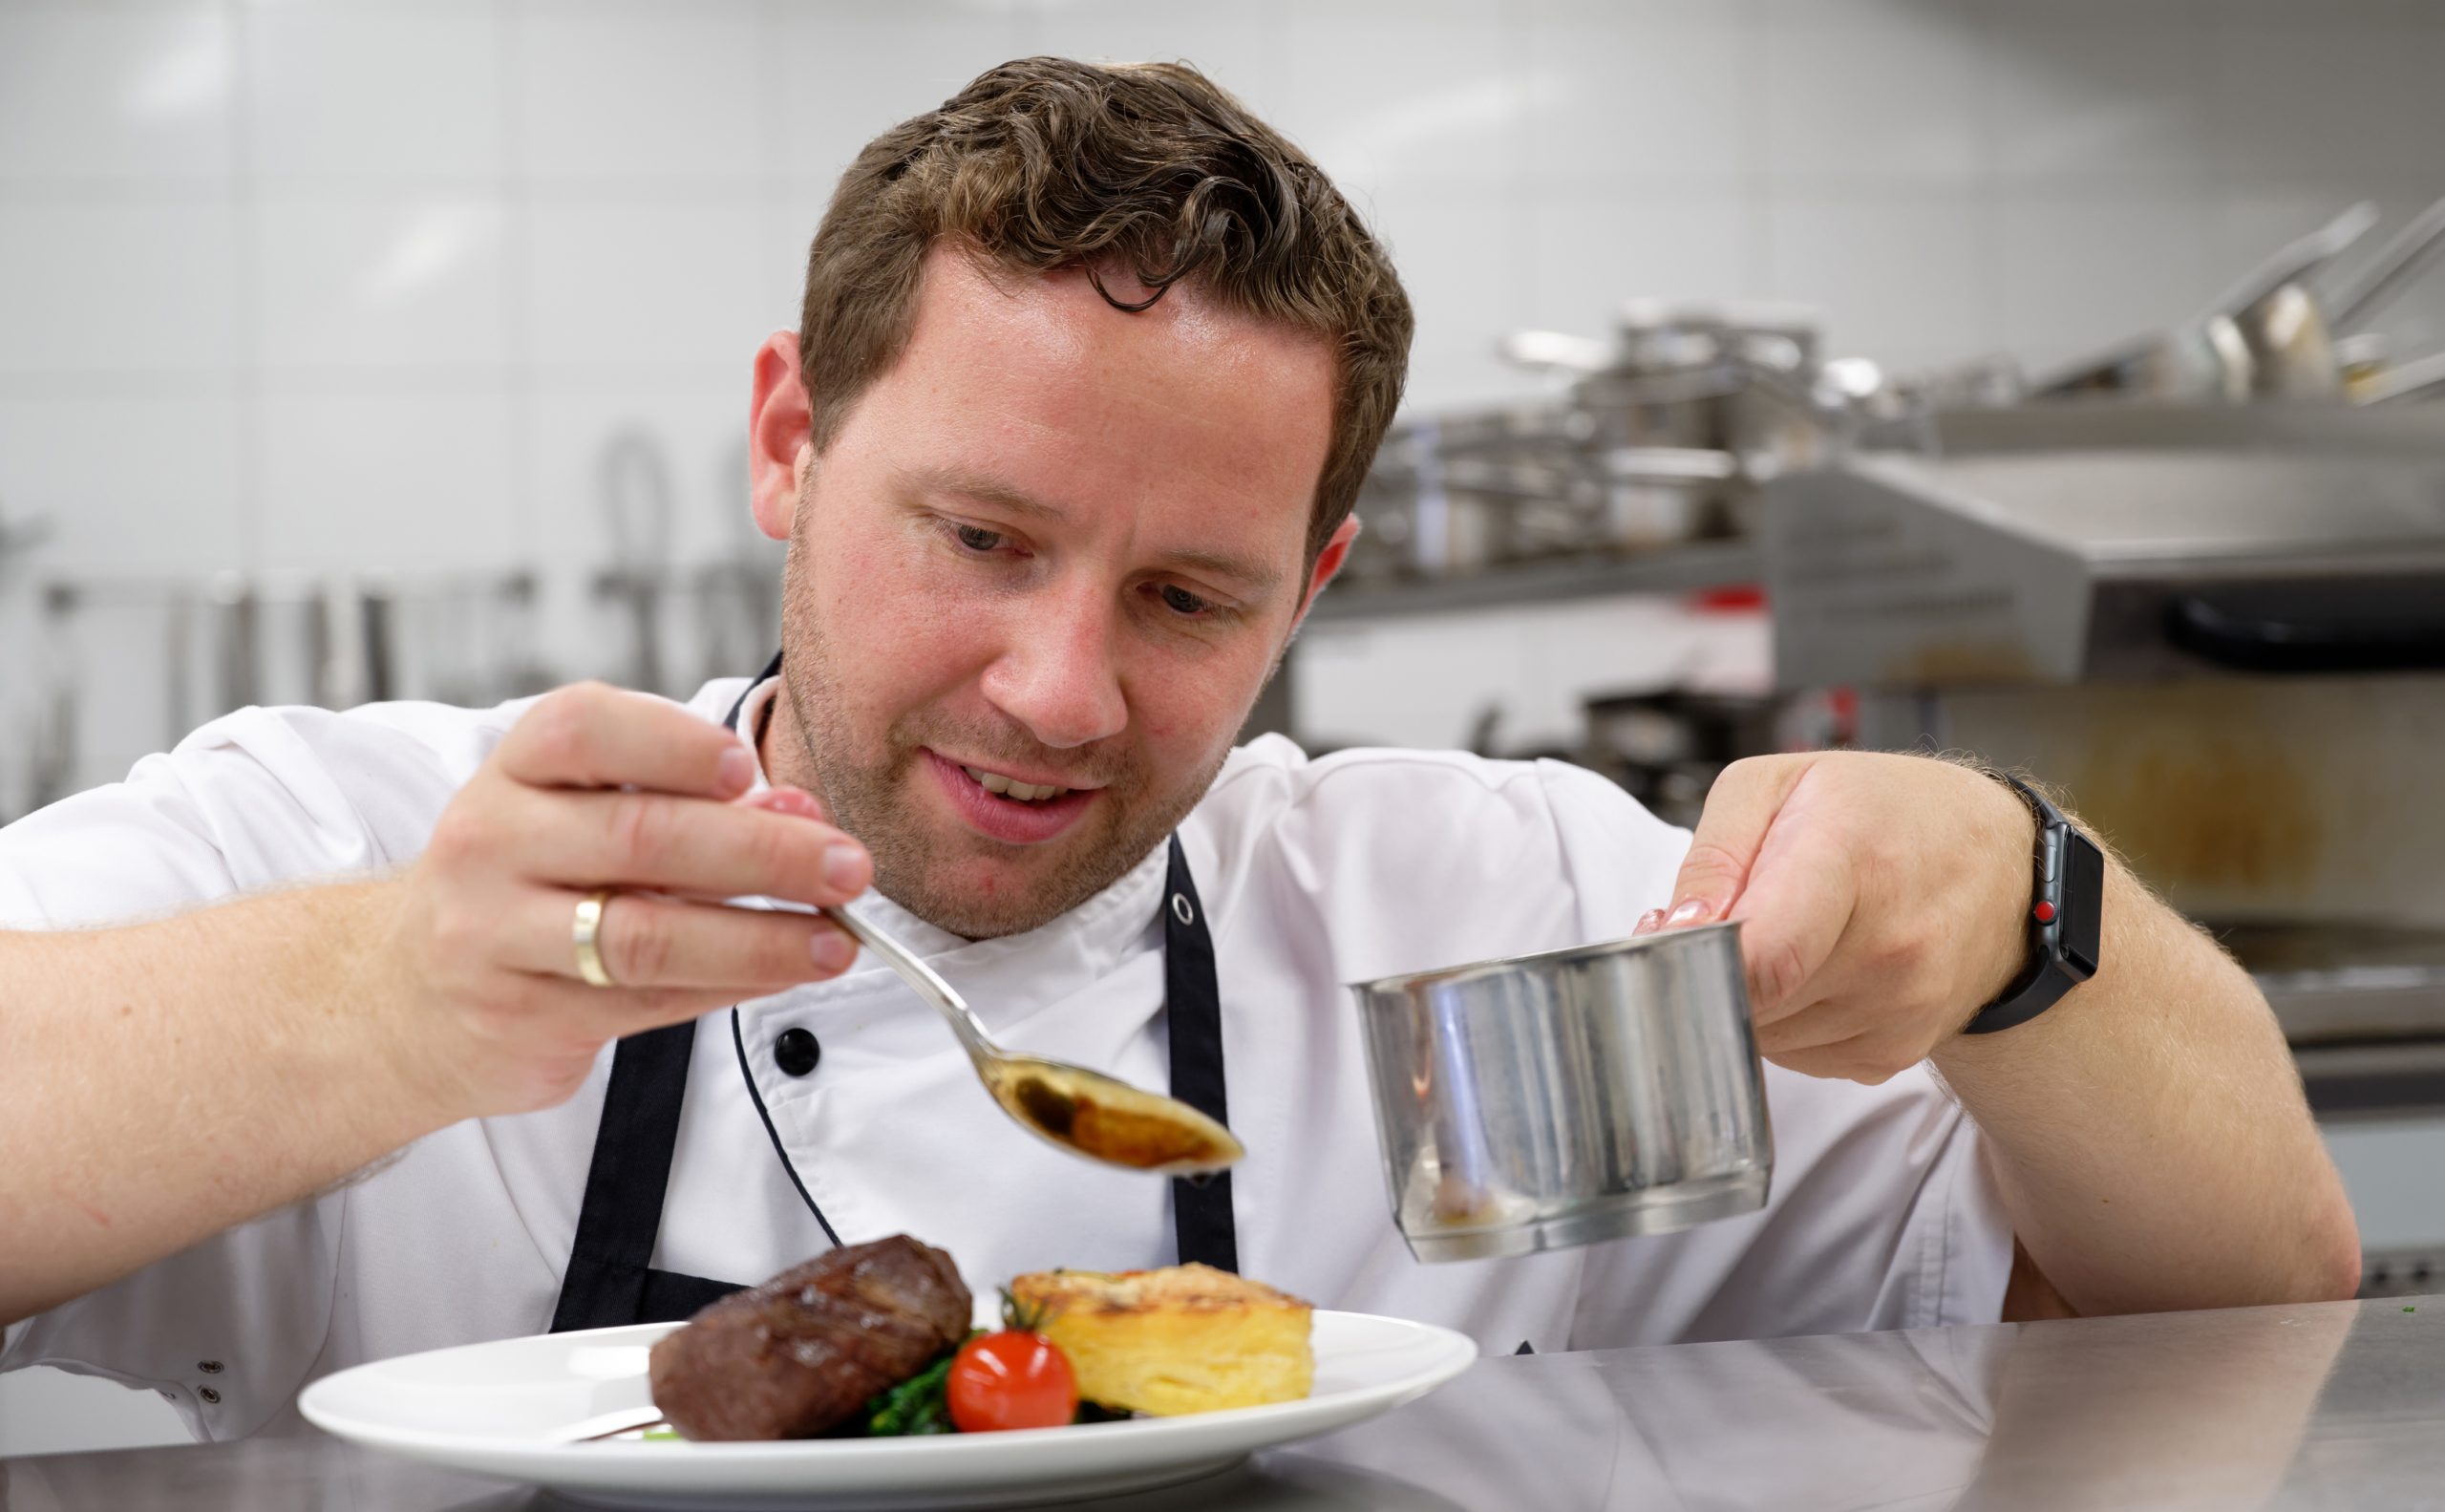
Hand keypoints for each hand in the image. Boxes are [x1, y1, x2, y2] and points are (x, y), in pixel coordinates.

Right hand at [372, 682, 870, 1119]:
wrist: (408, 992)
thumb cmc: (527, 883)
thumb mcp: (584, 817)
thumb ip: (689, 808)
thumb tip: (800, 816)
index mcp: (513, 772)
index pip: (583, 729)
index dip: (672, 743)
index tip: (748, 768)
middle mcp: (491, 844)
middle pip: (639, 837)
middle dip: (762, 852)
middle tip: (847, 865)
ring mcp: (496, 935)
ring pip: (646, 936)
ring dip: (760, 938)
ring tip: (835, 939)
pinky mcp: (523, 1016)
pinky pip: (648, 1003)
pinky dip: (731, 987)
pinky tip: (785, 974)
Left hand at [1639, 752, 2036, 1082]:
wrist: (2002, 868)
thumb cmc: (1881, 813)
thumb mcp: (1779, 784)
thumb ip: (1713, 855)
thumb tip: (1676, 929)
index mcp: (1851, 861)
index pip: (1761, 956)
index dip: (1696, 959)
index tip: (1674, 937)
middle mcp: (1889, 949)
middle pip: (1749, 1002)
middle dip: (1710, 971)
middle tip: (1721, 925)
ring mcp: (1900, 1010)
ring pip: (1765, 1038)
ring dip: (1747, 999)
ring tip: (1779, 939)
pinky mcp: (1896, 1054)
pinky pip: (1799, 1059)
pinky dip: (1784, 1023)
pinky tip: (1810, 972)